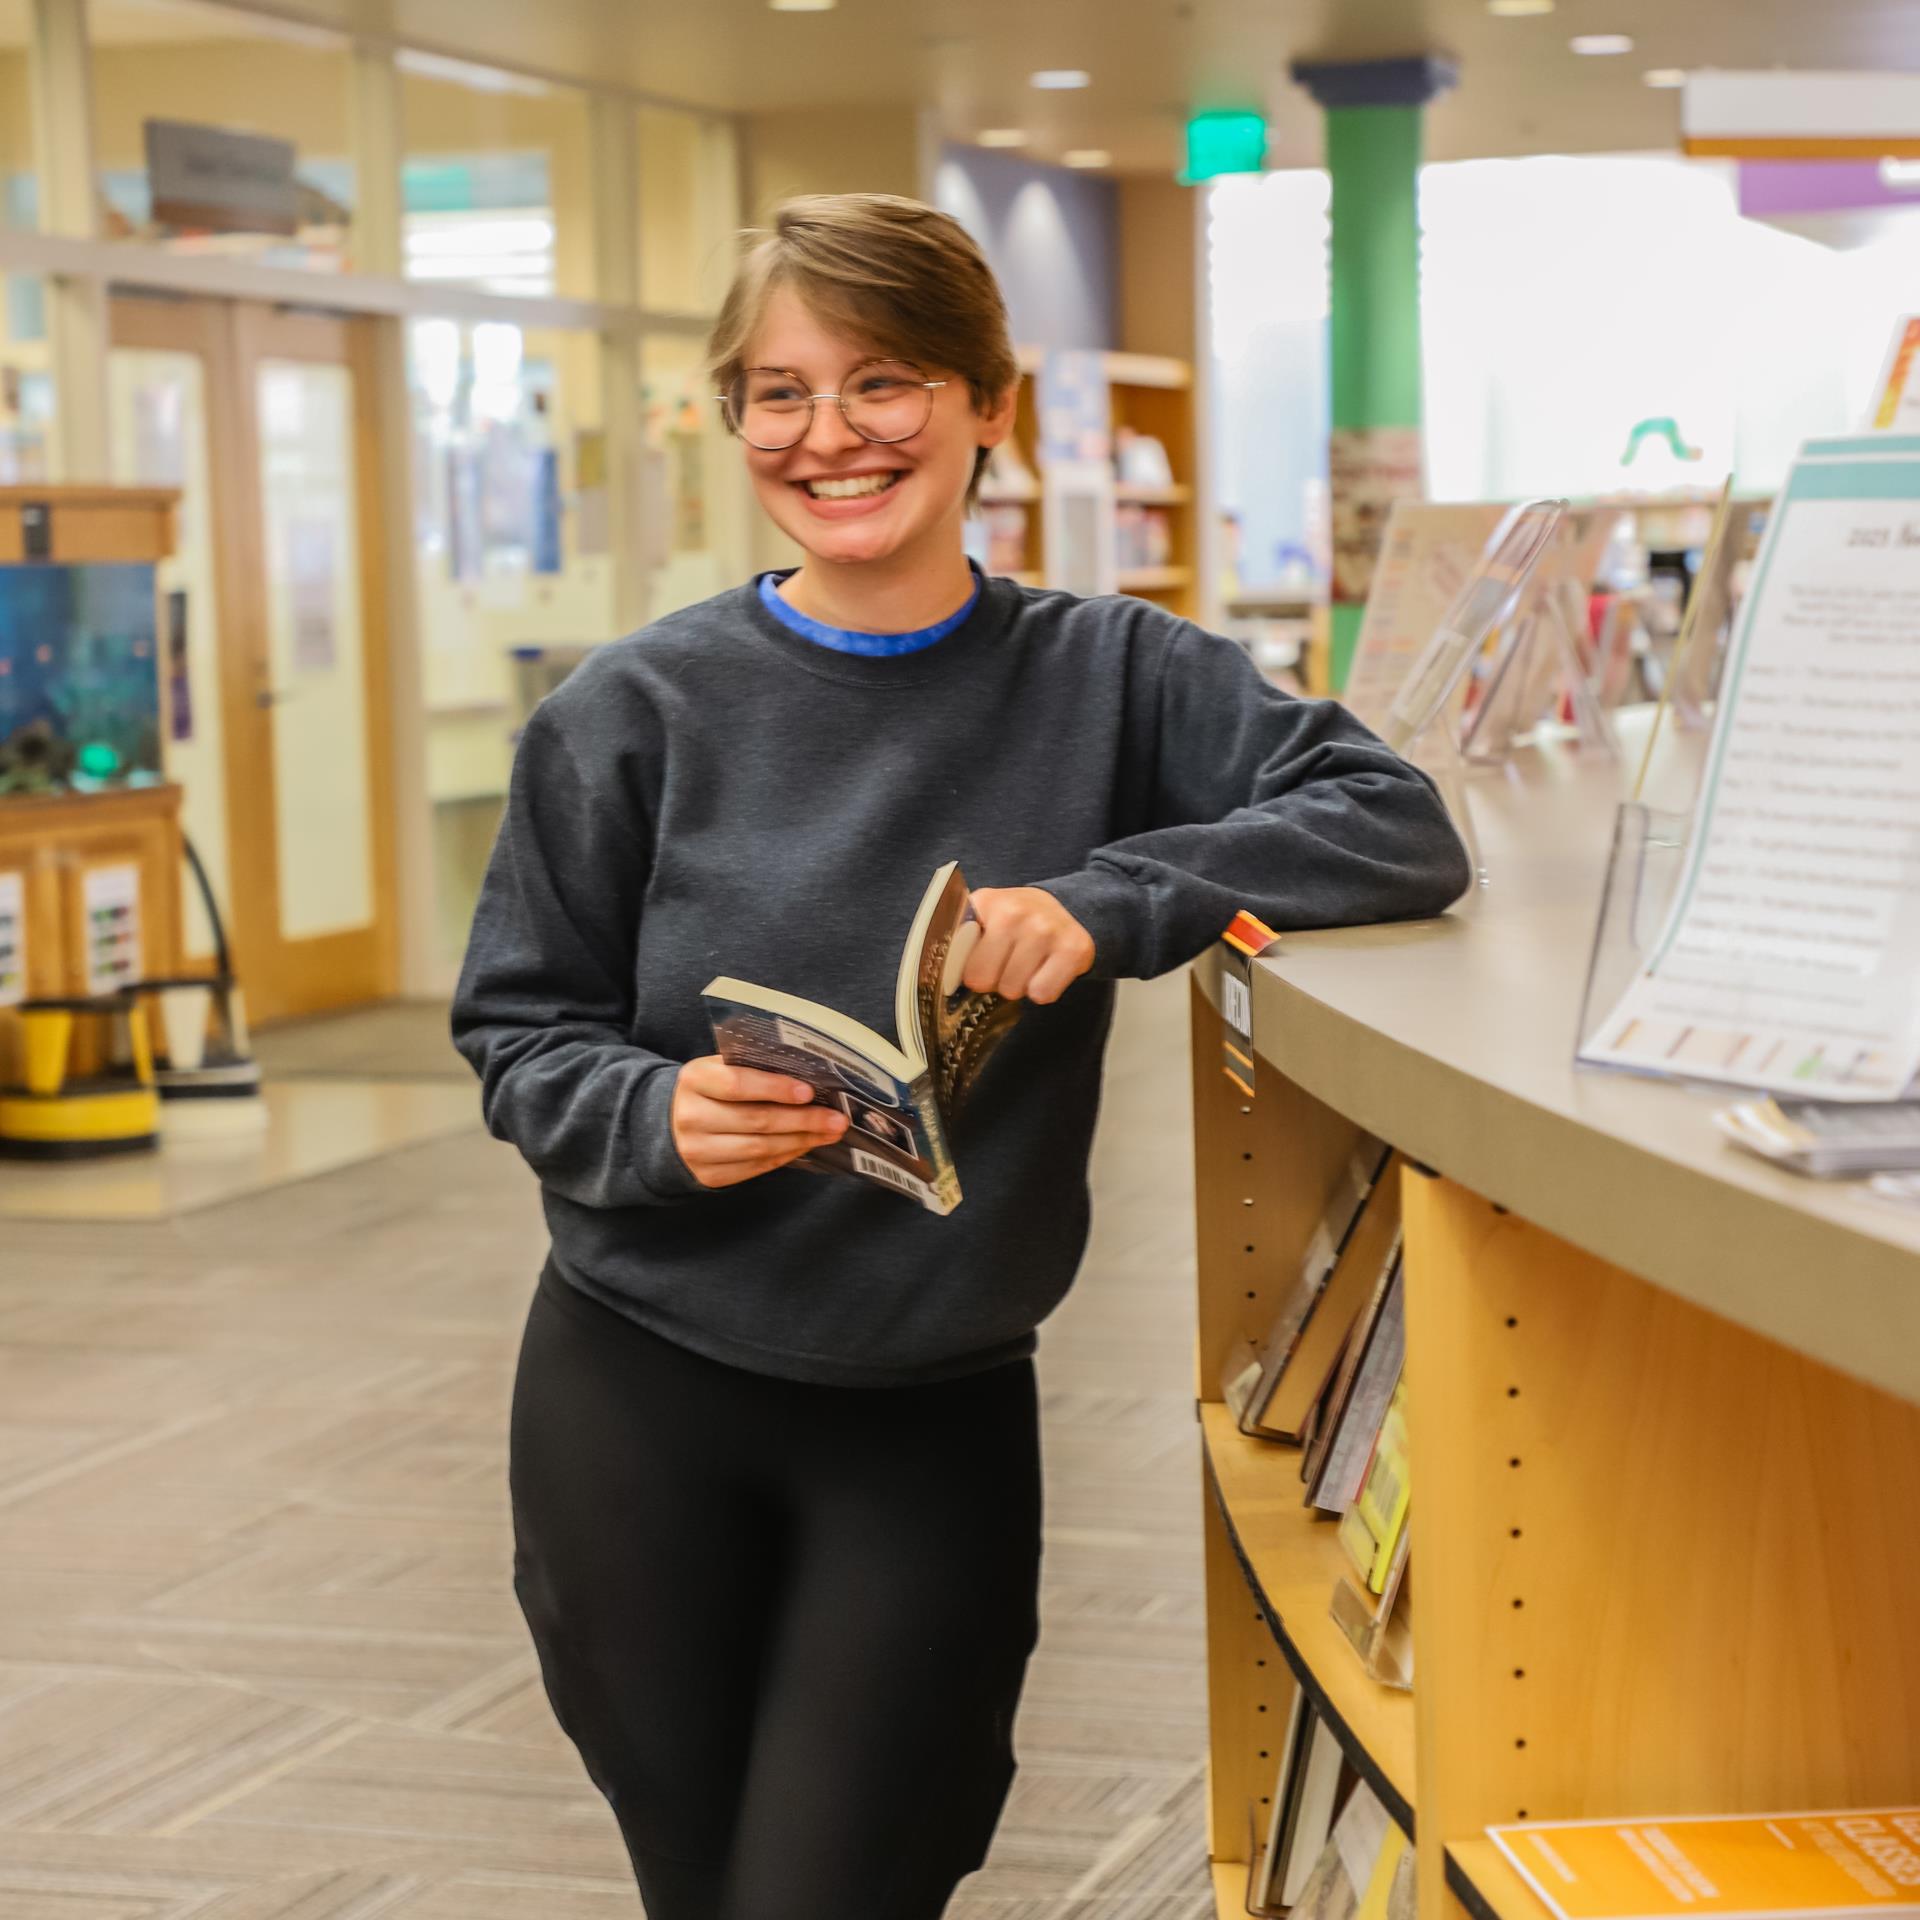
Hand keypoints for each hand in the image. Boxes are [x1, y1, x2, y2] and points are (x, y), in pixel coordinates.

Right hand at [671, 1057, 847, 1189]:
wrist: (666, 1125)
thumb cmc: (707, 1091)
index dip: (774, 1088)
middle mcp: (691, 1116)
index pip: (737, 1084)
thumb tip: (807, 1077)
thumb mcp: (717, 1069)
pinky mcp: (708, 1175)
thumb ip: (751, 1069)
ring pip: (759, 1148)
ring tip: (829, 1133)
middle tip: (836, 1119)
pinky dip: (785, 1156)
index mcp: (694, 1080)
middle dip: (802, 1120)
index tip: (808, 1091)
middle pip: (755, 1120)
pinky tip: (806, 1146)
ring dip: (801, 1141)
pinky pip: (755, 1167)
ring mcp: (697, 1150)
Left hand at [962, 889, 1094, 1005]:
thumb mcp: (983, 918)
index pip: (957, 958)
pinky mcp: (1074, 948)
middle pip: (984, 980)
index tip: (977, 964)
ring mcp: (1047, 929)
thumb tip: (943, 978)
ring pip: (1014, 989)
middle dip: (994, 980)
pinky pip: (1043, 994)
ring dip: (1019, 985)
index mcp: (987, 902)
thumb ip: (960, 940)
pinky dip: (1044, 990)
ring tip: (1027, 964)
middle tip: (1007, 963)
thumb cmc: (1015, 921)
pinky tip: (1046, 970)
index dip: (967, 969)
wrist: (1064, 907)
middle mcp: (1016, 911)